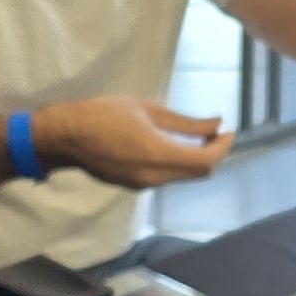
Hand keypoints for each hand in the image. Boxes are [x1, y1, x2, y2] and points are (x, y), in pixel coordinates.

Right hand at [34, 94, 233, 187]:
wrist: (67, 136)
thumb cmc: (105, 115)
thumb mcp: (148, 110)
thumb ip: (186, 122)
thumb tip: (216, 124)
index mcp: (161, 156)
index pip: (206, 161)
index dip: (222, 147)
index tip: (228, 131)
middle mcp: (156, 177)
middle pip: (199, 173)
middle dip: (213, 154)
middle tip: (215, 134)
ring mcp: (144, 185)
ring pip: (183, 177)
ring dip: (195, 160)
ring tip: (197, 137)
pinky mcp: (134, 185)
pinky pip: (166, 177)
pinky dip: (178, 164)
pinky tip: (173, 146)